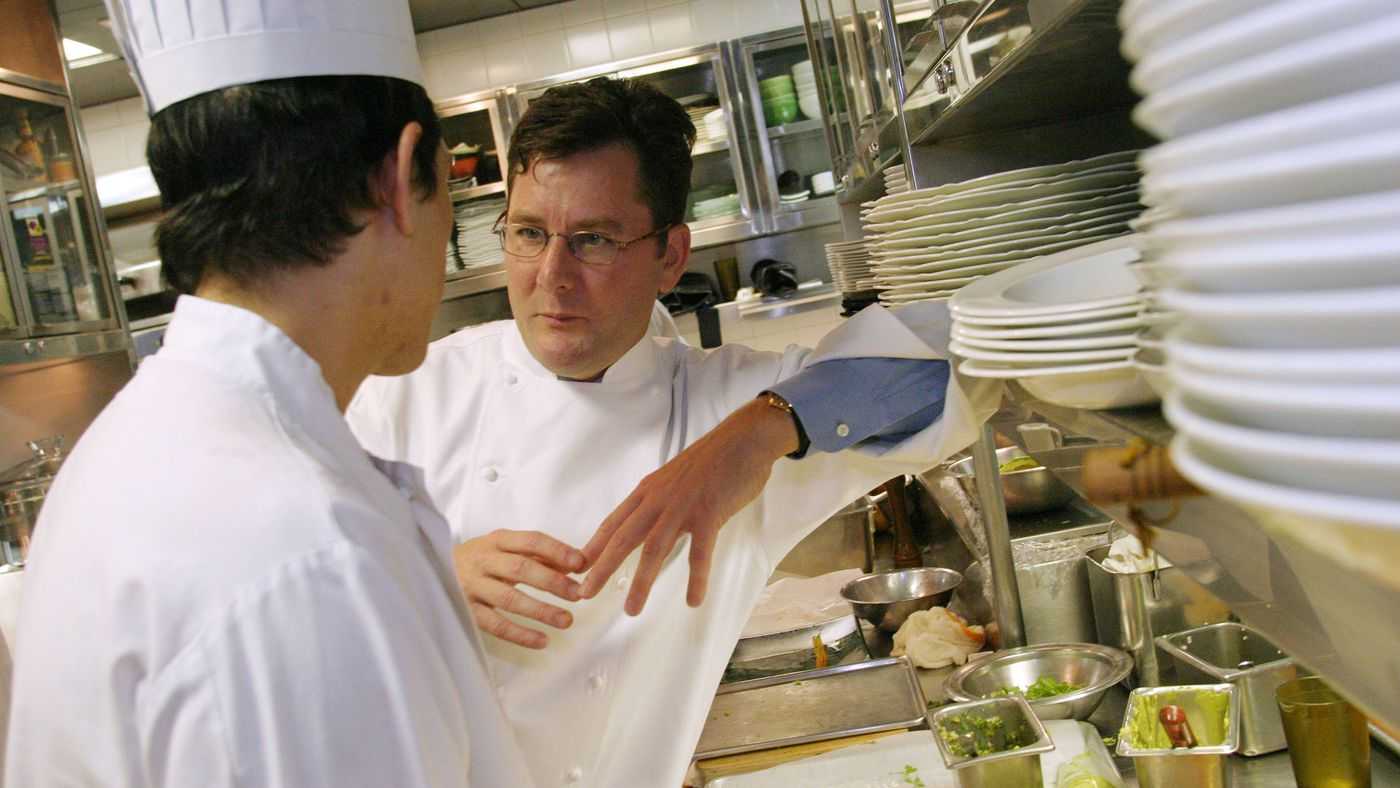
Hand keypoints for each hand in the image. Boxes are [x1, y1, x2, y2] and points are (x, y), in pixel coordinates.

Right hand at [452, 529, 587, 648]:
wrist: (429, 572)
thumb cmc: (479, 561)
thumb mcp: (503, 549)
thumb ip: (537, 556)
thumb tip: (577, 564)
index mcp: (496, 540)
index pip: (530, 540)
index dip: (557, 551)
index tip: (581, 563)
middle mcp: (483, 560)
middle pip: (521, 569)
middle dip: (553, 582)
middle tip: (578, 595)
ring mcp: (472, 586)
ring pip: (509, 599)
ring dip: (541, 610)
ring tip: (567, 620)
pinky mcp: (465, 611)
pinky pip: (495, 624)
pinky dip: (520, 634)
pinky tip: (542, 641)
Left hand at [578, 397, 799, 615]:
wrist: (742, 439)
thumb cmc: (712, 459)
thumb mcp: (674, 477)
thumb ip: (660, 499)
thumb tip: (649, 520)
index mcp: (647, 491)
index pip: (613, 523)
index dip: (594, 547)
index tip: (577, 569)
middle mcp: (658, 500)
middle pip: (623, 539)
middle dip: (602, 569)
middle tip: (585, 594)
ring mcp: (682, 507)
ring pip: (654, 549)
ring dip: (641, 582)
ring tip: (631, 609)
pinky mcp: (709, 514)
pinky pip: (700, 553)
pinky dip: (696, 578)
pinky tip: (693, 600)